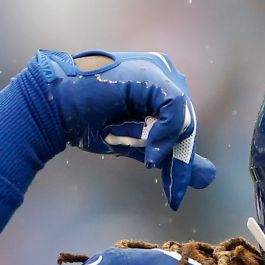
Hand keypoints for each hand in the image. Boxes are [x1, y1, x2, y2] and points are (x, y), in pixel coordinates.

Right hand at [24, 50, 217, 208]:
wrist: (56, 108)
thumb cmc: (90, 122)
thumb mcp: (138, 145)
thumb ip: (170, 155)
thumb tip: (208, 177)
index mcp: (162, 86)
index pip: (184, 126)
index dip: (181, 161)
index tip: (176, 193)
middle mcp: (165, 72)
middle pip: (187, 125)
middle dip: (178, 161)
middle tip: (172, 190)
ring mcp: (159, 71)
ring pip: (184, 120)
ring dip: (168, 149)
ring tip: (148, 161)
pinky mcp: (153, 75)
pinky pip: (175, 109)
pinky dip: (165, 135)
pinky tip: (149, 152)